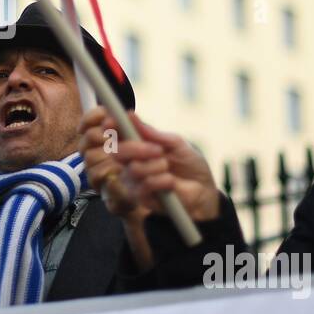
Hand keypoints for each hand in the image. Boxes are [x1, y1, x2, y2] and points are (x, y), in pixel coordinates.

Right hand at [79, 107, 221, 223]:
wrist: (203, 192)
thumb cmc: (190, 166)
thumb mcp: (175, 143)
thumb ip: (151, 133)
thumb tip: (130, 115)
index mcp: (136, 145)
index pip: (114, 134)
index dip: (110, 126)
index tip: (111, 121)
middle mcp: (129, 161)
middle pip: (117, 151)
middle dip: (137, 148)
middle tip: (159, 150)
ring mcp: (133, 180)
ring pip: (133, 168)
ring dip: (156, 166)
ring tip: (168, 169)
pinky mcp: (140, 198)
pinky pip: (143, 185)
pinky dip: (161, 181)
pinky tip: (170, 182)